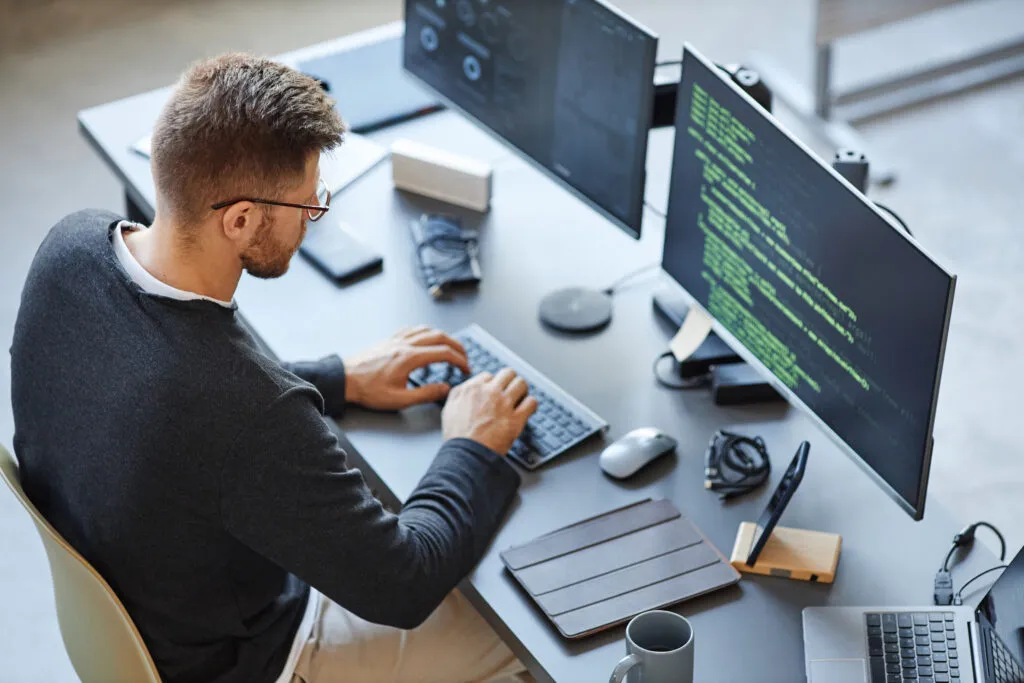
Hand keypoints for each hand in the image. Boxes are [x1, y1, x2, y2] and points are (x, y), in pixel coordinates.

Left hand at [344, 326, 470, 410]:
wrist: (345, 379)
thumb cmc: (368, 390)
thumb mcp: (399, 399)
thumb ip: (425, 394)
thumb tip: (445, 388)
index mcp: (410, 358)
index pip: (443, 353)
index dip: (459, 360)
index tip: (466, 368)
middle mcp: (405, 344)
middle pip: (439, 336)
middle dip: (456, 346)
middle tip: (464, 356)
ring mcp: (396, 339)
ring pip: (426, 329)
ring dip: (443, 336)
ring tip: (450, 346)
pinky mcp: (389, 340)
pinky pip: (412, 329)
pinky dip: (425, 331)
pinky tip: (426, 337)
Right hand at [441, 368, 537, 454]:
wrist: (466, 455)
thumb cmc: (457, 437)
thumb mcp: (449, 409)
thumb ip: (458, 394)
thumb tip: (466, 388)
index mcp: (472, 389)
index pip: (489, 376)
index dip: (493, 384)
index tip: (495, 391)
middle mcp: (490, 392)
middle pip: (508, 374)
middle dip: (510, 381)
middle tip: (511, 390)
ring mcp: (504, 404)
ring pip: (521, 384)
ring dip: (522, 390)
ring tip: (521, 398)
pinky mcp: (516, 419)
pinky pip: (532, 402)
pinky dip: (531, 405)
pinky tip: (527, 409)